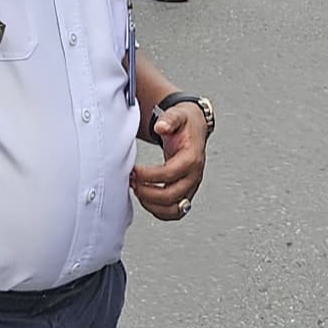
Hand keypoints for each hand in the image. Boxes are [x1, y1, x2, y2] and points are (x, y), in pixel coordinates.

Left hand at [133, 101, 209, 222]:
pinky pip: (174, 212)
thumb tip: (161, 126)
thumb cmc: (186, 124)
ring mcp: (190, 187)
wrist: (195, 128)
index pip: (169, 174)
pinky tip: (145, 199)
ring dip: (152, 204)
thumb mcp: (179, 115)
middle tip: (131, 182)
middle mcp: (194, 176)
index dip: (148, 175)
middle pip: (171, 195)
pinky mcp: (185, 193)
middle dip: (147, 191)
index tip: (133, 171)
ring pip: (174, 209)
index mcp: (192, 159)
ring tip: (137, 191)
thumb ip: (170, 119)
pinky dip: (159, 211)